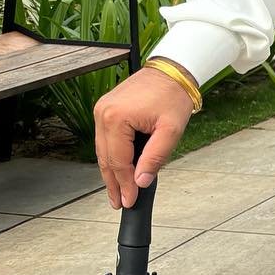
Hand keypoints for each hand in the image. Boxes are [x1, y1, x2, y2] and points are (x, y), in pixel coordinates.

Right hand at [93, 67, 195, 208]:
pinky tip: (118, 170)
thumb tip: (141, 182)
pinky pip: (106, 140)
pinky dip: (112, 156)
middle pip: (106, 158)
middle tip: (119, 202)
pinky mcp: (106, 109)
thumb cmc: (172, 96)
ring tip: (117, 192)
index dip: (124, 185)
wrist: (171, 71)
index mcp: (116, 118)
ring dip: (111, 172)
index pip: (119, 162)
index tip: (129, 201)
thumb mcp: (170, 131)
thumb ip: (155, 158)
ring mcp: (101, 110)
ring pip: (103, 150)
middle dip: (113, 183)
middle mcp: (103, 113)